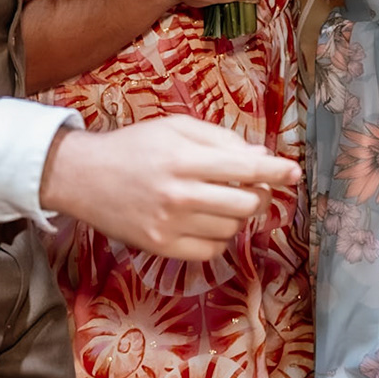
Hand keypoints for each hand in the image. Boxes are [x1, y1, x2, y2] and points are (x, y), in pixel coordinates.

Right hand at [40, 116, 301, 261]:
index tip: (294, 173)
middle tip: (250, 185)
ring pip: (232, 228)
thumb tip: (259, 154)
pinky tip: (206, 220)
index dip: (276, 170)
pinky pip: (212, 249)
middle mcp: (180, 194)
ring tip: (219, 199)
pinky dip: (219, 236)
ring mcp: (171, 225)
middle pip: (246, 203)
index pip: (245, 168)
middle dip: (258, 193)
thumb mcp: (175, 128)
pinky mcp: (162, 248)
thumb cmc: (135, 146)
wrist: (84, 178)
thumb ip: (219, 139)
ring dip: (237, 214)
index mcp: (185, 159)